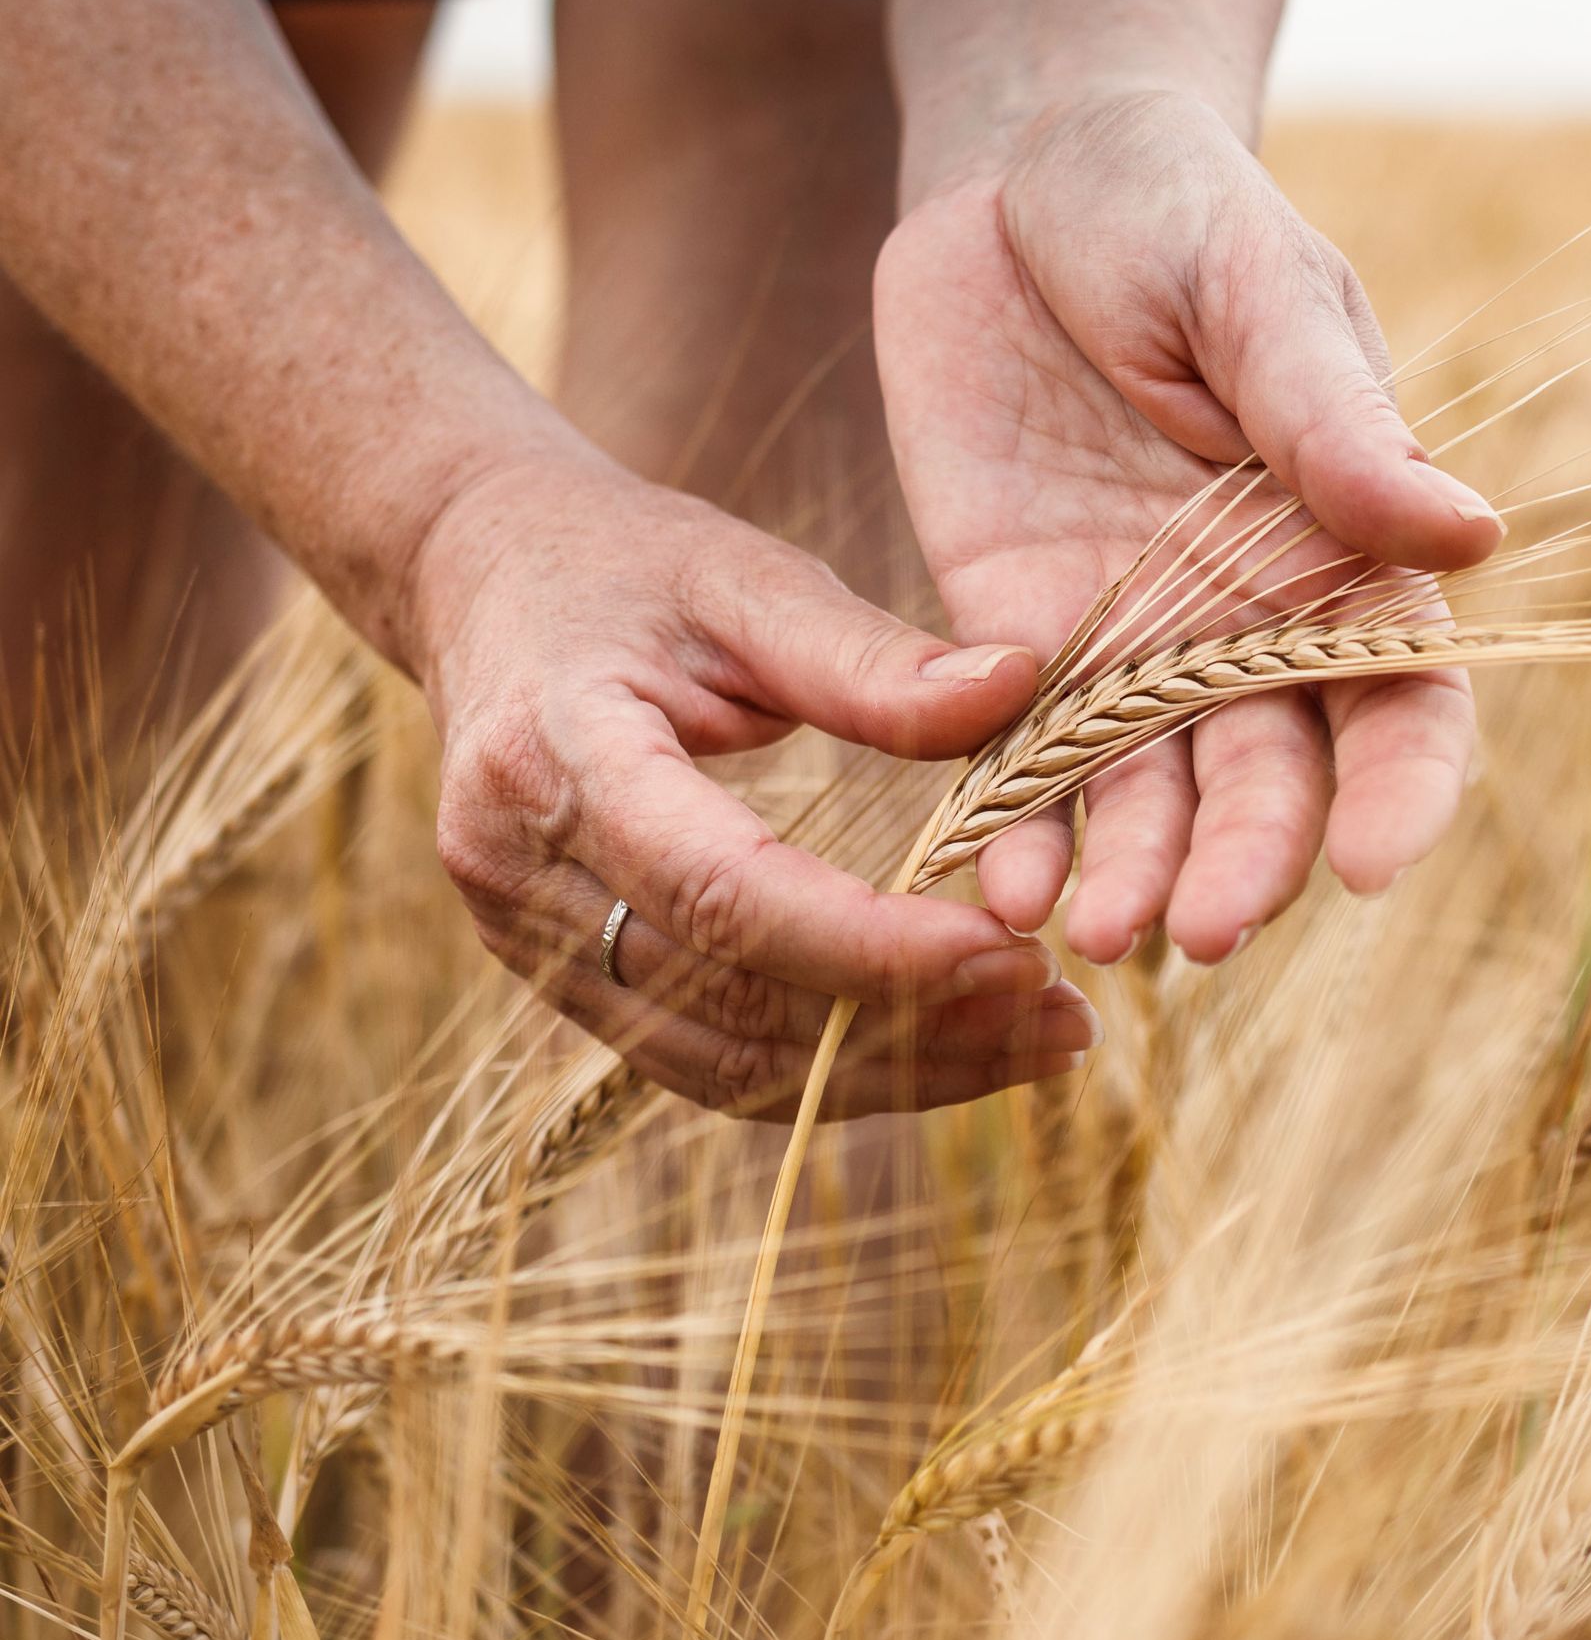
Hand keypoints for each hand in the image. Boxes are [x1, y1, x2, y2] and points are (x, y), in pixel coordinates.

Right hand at [410, 455, 1100, 1117]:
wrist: (481, 584)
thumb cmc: (622, 566)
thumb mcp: (744, 576)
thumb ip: (870, 656)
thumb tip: (1021, 687)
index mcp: (557, 755)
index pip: (723, 892)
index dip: (870, 947)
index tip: (1014, 956)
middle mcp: (519, 872)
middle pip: (730, 1003)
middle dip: (912, 1027)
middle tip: (1062, 1016)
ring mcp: (525, 942)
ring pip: (723, 1065)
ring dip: (890, 1073)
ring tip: (1032, 1045)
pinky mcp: (561, 976)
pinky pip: (704, 1062)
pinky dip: (830, 1070)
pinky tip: (943, 1048)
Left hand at [875, 90, 1504, 965]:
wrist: (1014, 182)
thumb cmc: (1169, 206)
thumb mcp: (1257, 290)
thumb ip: (1334, 419)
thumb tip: (1471, 536)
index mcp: (1341, 552)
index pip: (1401, 703)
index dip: (1401, 794)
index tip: (1373, 869)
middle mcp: (1241, 628)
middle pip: (1268, 780)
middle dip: (1244, 863)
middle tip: (1202, 934)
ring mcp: (1125, 645)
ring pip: (1144, 795)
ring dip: (1128, 874)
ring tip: (1094, 934)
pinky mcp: (1012, 638)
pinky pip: (1018, 755)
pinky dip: (1014, 825)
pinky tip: (996, 883)